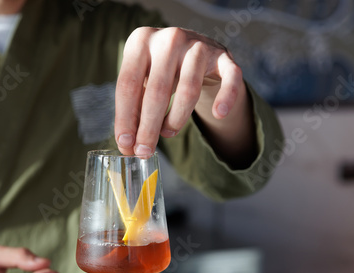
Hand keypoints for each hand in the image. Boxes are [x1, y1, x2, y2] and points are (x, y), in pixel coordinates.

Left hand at [115, 27, 255, 166]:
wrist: (194, 48)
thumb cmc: (160, 70)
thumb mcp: (142, 80)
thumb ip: (134, 107)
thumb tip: (128, 144)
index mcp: (141, 41)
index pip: (128, 85)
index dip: (125, 118)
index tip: (124, 143)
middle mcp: (169, 38)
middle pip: (157, 90)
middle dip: (148, 127)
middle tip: (144, 151)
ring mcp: (198, 45)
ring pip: (188, 90)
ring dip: (176, 119)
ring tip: (167, 134)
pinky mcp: (222, 55)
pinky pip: (228, 79)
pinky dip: (225, 98)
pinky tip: (218, 114)